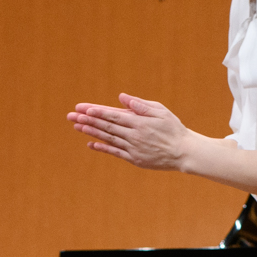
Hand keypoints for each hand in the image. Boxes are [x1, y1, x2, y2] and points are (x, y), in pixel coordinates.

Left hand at [68, 95, 201, 172]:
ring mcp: (133, 148)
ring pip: (108, 139)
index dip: (97, 112)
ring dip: (91, 132)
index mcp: (139, 122)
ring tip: (77, 127)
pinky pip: (115, 152)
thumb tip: (122, 97)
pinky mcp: (134, 159)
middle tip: (72, 116)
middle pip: (106, 126)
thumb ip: (140, 105)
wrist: (184, 152)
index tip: (83, 109)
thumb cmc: (174, 128)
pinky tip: (91, 144)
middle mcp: (133, 135)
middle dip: (88, 120)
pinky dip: (102, 148)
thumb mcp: (161, 111)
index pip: (113, 115)